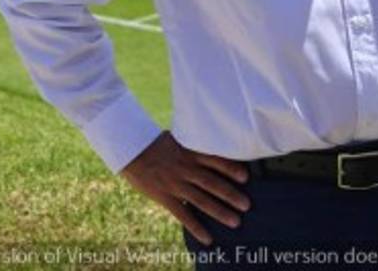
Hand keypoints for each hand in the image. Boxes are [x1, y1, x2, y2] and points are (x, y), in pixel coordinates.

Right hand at [119, 130, 251, 246]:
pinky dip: (196, 227)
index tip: (245, 177)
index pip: (213, 160)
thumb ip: (192, 145)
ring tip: (235, 221)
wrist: (130, 150)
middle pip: (211, 183)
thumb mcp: (176, 138)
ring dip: (219, 211)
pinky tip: (208, 238)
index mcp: (188, 153)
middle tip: (247, 205)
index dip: (230, 168)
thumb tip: (209, 144)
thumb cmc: (153, 142)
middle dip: (230, 194)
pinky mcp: (165, 197)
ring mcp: (175, 184)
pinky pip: (183, 214)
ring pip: (201, 200)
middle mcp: (185, 169)